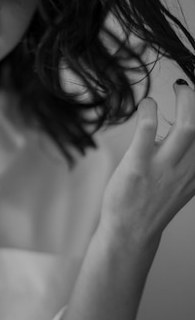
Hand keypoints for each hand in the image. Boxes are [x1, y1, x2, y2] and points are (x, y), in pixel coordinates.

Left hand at [100, 79, 194, 246]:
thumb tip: (190, 130)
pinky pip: (148, 132)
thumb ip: (191, 158)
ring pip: (187, 128)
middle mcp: (187, 168)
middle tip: (186, 87)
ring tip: (178, 88)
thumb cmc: (152, 201)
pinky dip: (149, 112)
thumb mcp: (182, 181)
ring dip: (185, 101)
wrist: (131, 231)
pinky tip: (146, 105)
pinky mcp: (138, 166)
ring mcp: (164, 167)